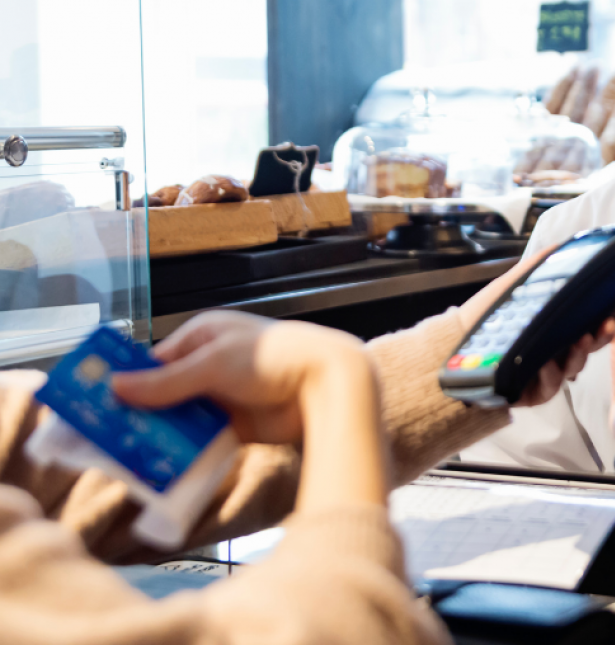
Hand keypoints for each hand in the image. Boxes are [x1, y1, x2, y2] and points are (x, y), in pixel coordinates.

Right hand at [113, 311, 370, 445]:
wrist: (326, 386)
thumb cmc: (274, 359)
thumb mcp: (212, 365)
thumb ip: (165, 382)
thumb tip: (115, 388)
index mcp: (203, 338)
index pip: (152, 362)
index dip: (126, 384)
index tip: (95, 407)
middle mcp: (209, 367)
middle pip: (162, 395)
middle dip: (138, 416)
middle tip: (103, 440)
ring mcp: (222, 398)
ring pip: (178, 421)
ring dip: (158, 438)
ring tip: (123, 458)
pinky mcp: (236, 428)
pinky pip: (200, 442)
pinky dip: (182, 453)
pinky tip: (158, 468)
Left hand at [460, 245, 614, 408]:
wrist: (454, 341)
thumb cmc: (487, 315)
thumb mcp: (515, 286)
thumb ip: (540, 266)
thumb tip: (561, 244)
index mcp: (558, 326)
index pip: (593, 322)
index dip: (610, 317)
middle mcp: (557, 350)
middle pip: (590, 345)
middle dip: (603, 335)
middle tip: (609, 324)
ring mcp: (547, 372)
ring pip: (575, 366)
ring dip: (580, 353)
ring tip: (579, 339)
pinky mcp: (533, 392)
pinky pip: (551, 386)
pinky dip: (552, 375)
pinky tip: (549, 365)